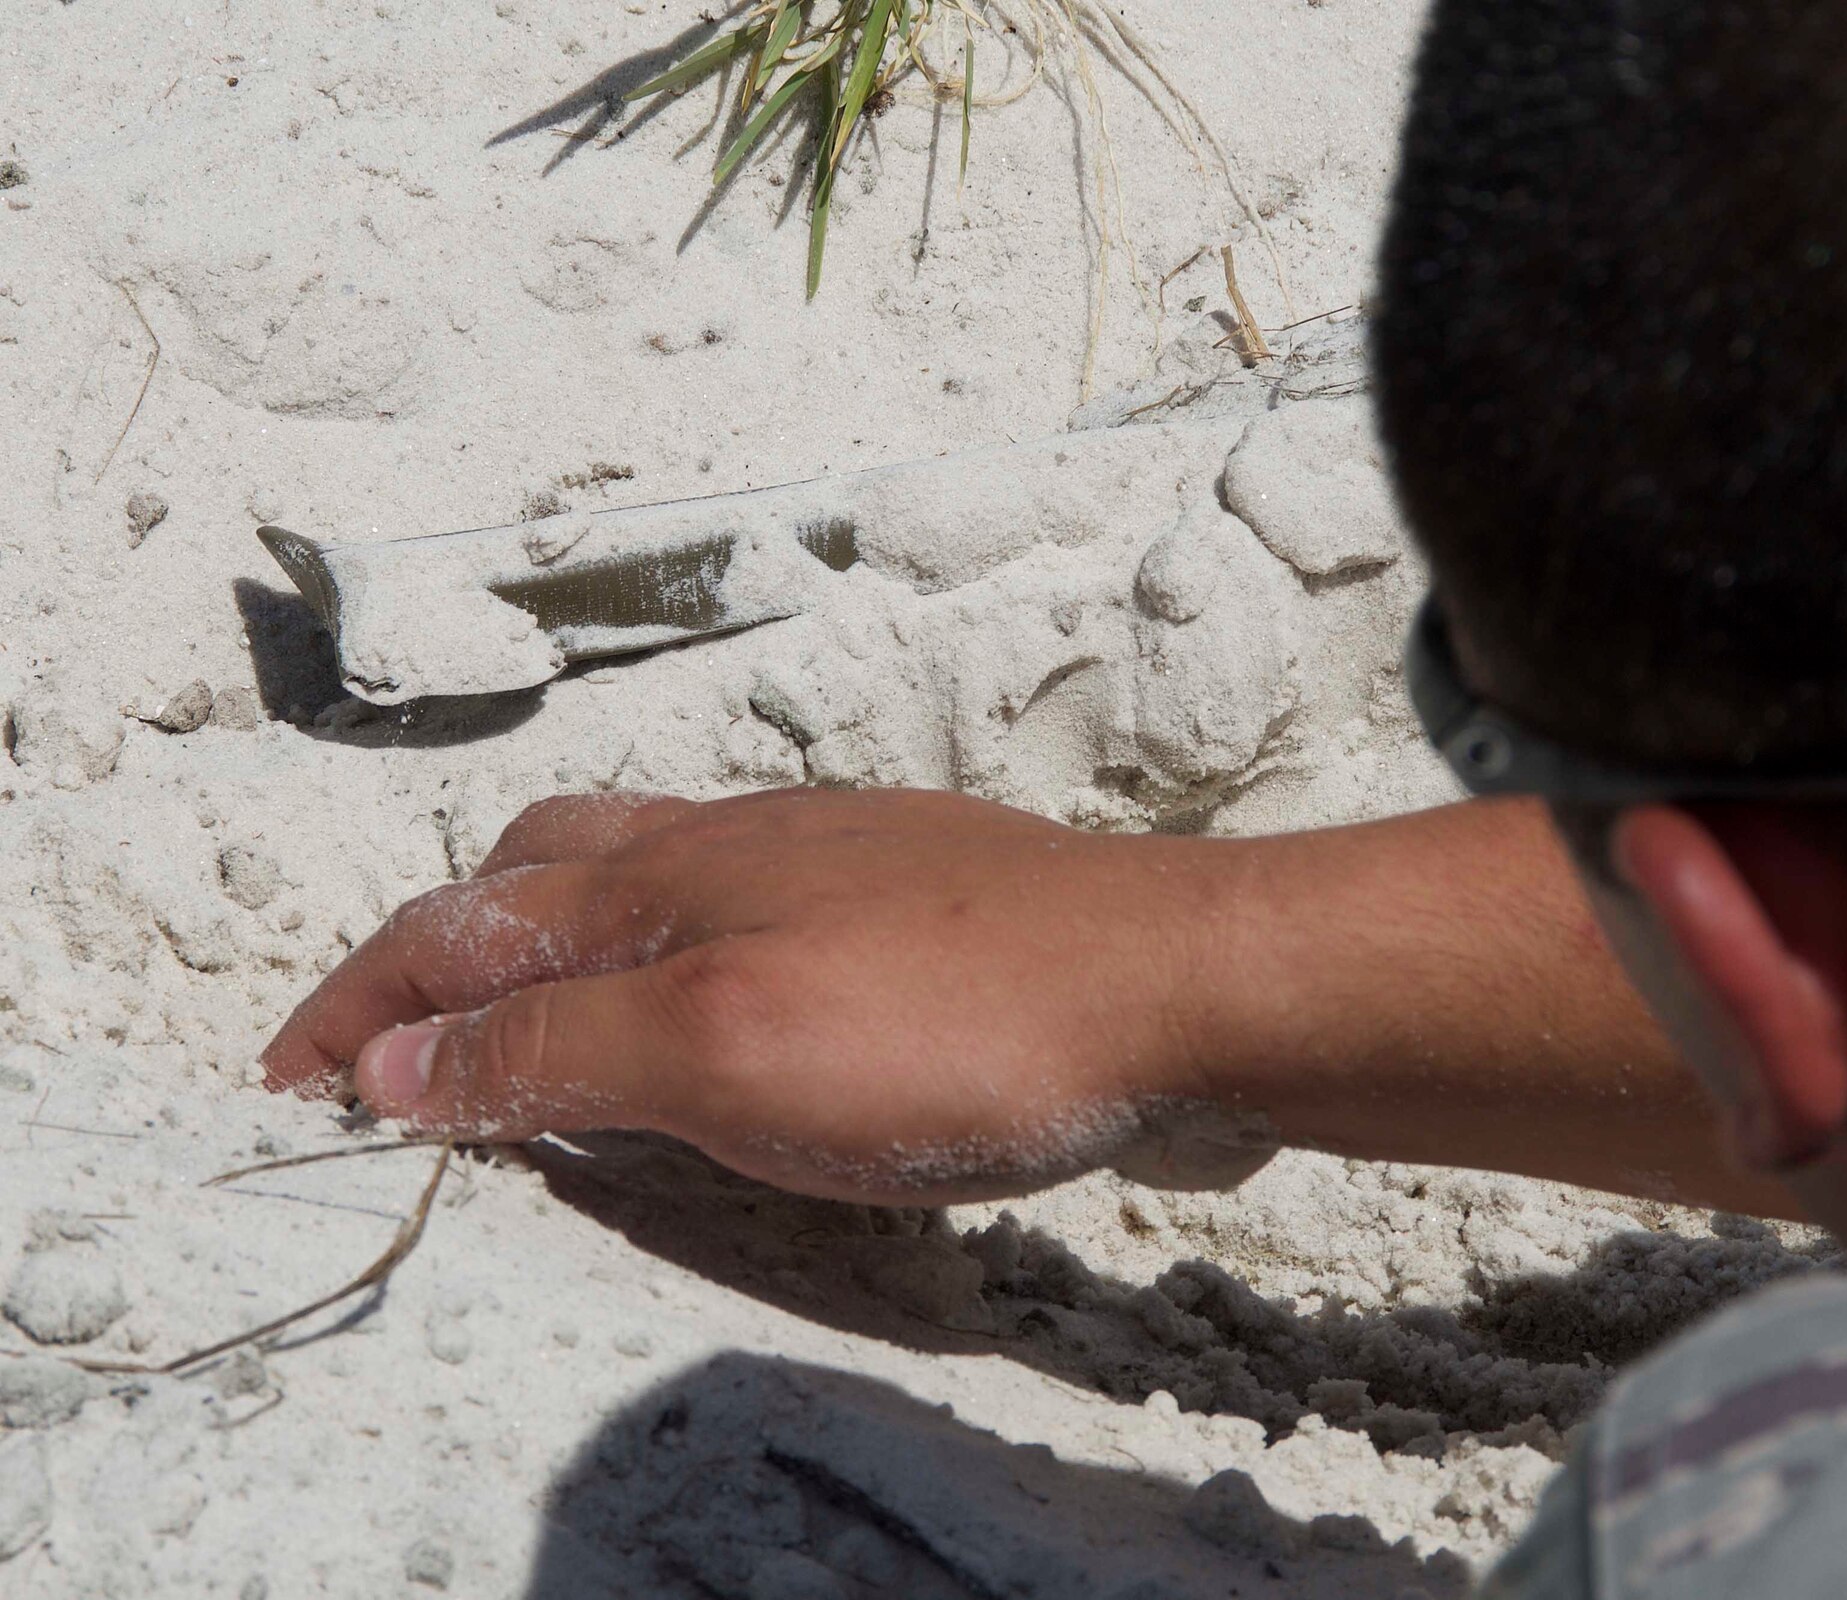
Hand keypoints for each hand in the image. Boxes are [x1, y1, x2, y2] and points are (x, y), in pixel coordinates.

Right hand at [260, 787, 1273, 1203]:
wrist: (1175, 985)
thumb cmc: (956, 1019)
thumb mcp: (722, 1053)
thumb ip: (555, 1049)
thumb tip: (398, 1058)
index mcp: (666, 879)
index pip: (461, 930)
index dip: (363, 1005)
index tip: (293, 1076)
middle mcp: (735, 846)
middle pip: (539, 869)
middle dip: (445, 941)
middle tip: (398, 1029)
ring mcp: (827, 863)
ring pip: (644, 880)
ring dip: (556, 938)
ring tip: (532, 1011)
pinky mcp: (906, 900)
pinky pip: (740, 908)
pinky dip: (670, 956)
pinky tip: (715, 1008)